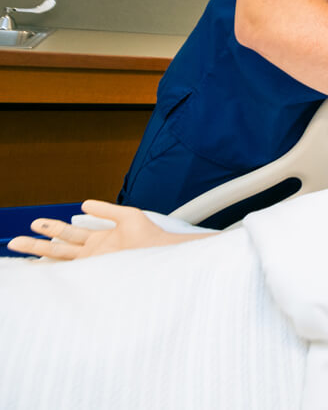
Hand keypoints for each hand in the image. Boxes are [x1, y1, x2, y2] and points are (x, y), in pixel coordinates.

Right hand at [7, 200, 203, 260]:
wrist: (165, 253)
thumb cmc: (151, 237)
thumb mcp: (127, 217)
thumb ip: (106, 210)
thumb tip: (83, 204)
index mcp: (99, 241)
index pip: (69, 235)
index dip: (52, 230)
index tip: (34, 225)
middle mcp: (94, 254)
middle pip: (59, 249)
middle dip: (37, 244)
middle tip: (15, 242)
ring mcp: (95, 264)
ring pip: (62, 258)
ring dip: (41, 252)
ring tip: (19, 247)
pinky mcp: (98, 272)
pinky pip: (74, 271)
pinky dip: (57, 269)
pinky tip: (40, 267)